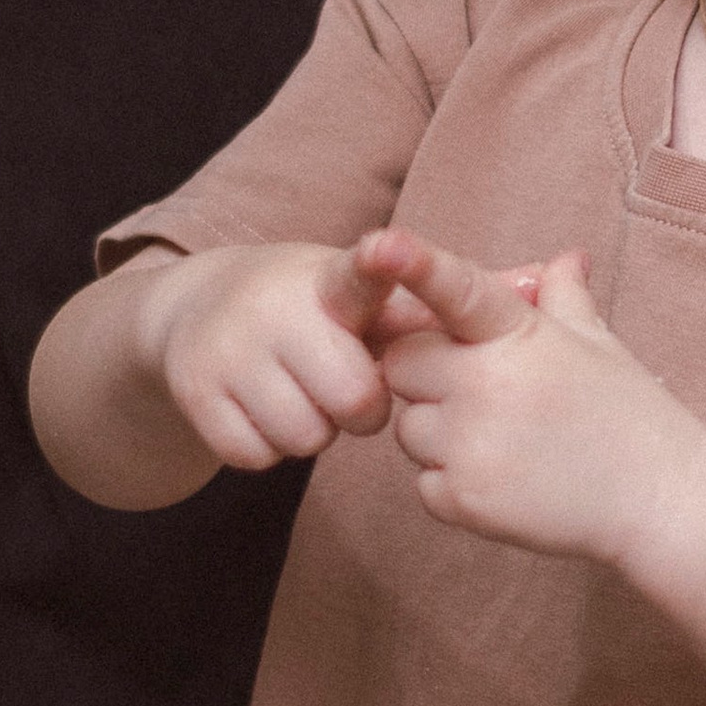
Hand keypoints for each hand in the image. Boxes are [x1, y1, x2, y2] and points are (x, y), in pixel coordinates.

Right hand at [137, 240, 405, 473]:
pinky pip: (254, 456)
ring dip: (311, 432)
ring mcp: (229, 347)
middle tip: (337, 385)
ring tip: (297, 393)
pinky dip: (265, 448)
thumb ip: (419, 311)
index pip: (361, 274)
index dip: (382, 262)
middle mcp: (276, 307)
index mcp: (332, 282)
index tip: (385, 248)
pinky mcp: (194, 389)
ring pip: (303, 439)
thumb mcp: (358, 299)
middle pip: (354, 401)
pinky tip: (260, 410)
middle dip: (357, 411)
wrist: (196, 305)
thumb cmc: (306, 310)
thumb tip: (511, 297)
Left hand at [361, 226, 705, 558]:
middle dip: (427, 374)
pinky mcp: (465, 500)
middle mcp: (486, 384)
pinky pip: (423, 484)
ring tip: (503, 441)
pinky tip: (506, 478)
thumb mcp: (600, 344)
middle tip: (479, 392)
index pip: (456, 290)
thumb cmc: (631, 415)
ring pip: (407, 429)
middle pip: (402, 364)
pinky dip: (451, 485)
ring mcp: (471, 445)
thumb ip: (564, 296)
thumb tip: (565, 257)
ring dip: (438, 434)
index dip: (417, 264)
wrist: (662, 501)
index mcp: (519, 334)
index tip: (383, 242)